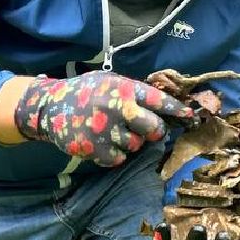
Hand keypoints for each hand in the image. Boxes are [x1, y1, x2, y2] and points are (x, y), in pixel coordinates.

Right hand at [14, 71, 193, 166]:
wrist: (49, 106)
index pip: (159, 100)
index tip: (190, 116)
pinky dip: (113, 154)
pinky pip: (118, 158)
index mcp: (124, 89)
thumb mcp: (110, 81)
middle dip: (154, 131)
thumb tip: (167, 104)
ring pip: (136, 145)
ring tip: (112, 131)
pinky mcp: (95, 148)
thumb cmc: (87, 93)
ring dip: (129, 142)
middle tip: (146, 129)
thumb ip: (134, 91)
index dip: (177, 109)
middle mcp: (117, 107)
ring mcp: (106, 129)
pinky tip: (102, 142)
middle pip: (154, 128)